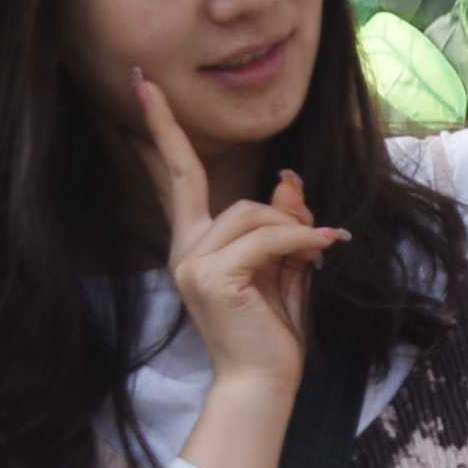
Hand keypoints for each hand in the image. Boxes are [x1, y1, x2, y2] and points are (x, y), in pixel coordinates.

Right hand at [139, 66, 341, 467]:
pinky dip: (301, 238)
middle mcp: (184, 250)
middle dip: (164, 127)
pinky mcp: (213, 277)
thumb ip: (282, 222)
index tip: (142, 85)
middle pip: (193, 178)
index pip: (173, 179)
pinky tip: (325, 246)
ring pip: (248, 211)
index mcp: (193, 246)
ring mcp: (192, 263)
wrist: (264, 385)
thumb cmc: (271, 333)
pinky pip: (267, 238)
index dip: (159, 131)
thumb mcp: (283, 265)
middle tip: (144, 82)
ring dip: (290, 225)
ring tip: (317, 248)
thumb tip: (287, 177)